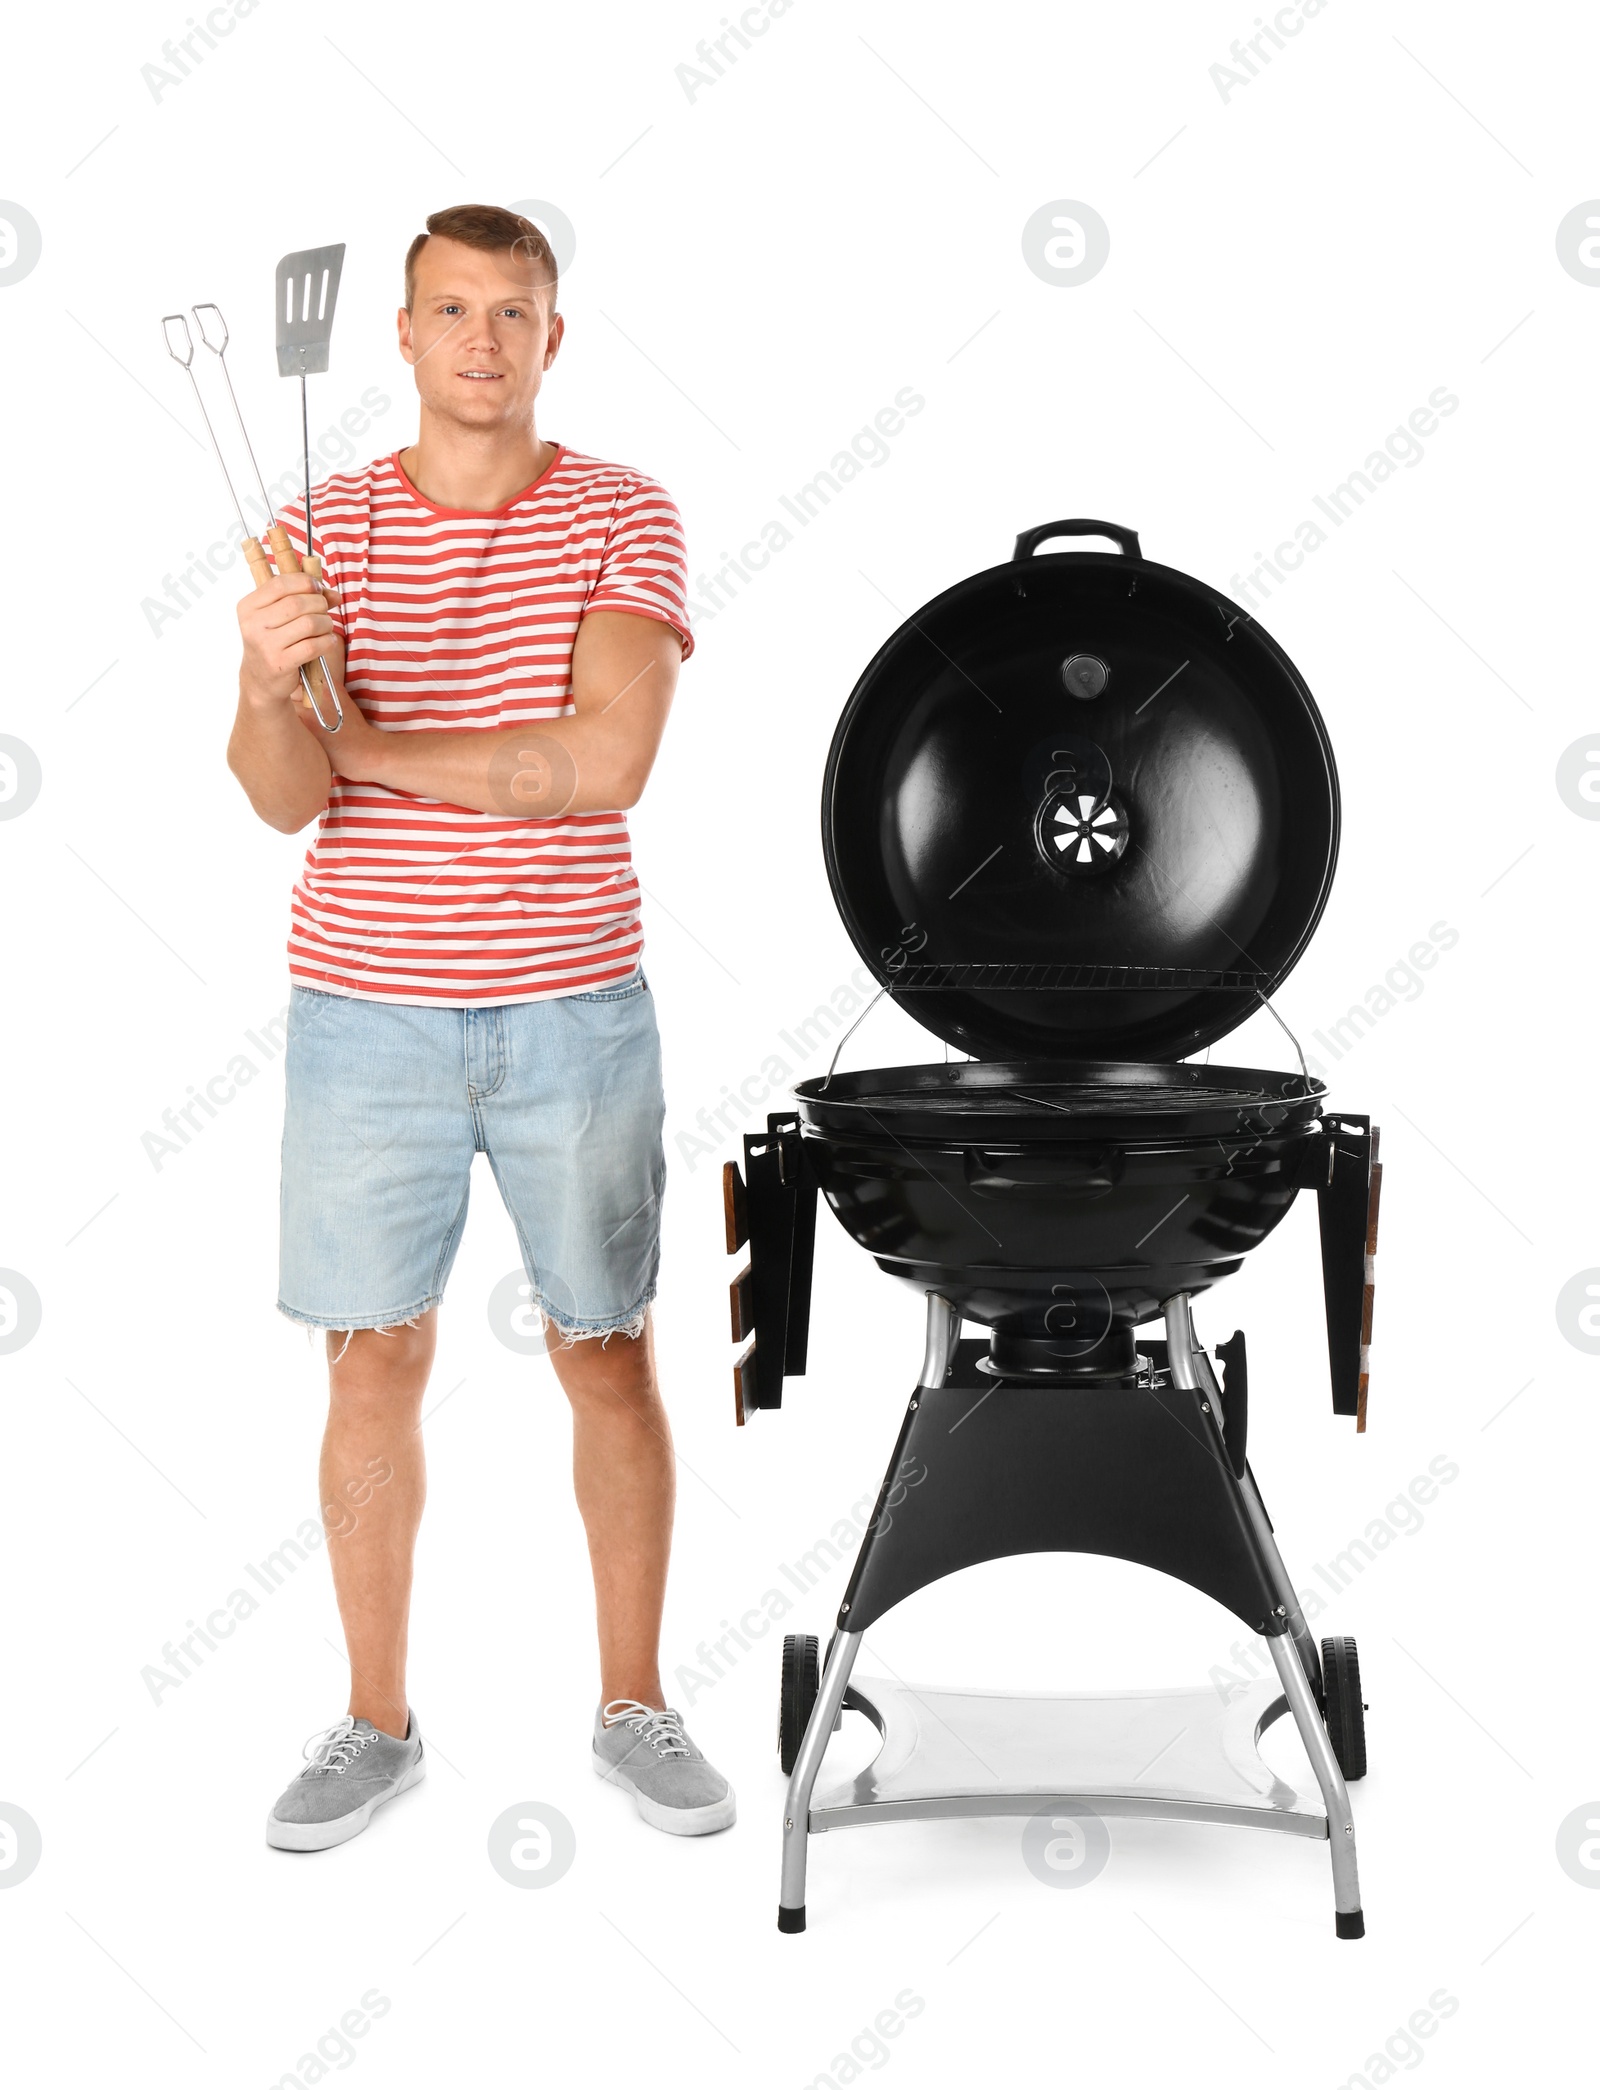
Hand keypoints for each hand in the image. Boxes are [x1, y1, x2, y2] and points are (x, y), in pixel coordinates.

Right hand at [237, 565, 346, 708]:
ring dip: (326, 623)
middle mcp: (253, 624)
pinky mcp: (280, 663)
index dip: (305, 582)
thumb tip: (334, 595)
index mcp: (249, 606)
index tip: (317, 589)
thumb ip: (303, 599)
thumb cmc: (274, 643)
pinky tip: (327, 641)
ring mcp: (265, 645)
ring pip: (309, 623)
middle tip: (324, 612)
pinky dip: (327, 641)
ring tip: (326, 628)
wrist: (261, 680)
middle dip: (319, 604)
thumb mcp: (279, 617)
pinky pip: (313, 646)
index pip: (280, 584)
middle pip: (297, 603)